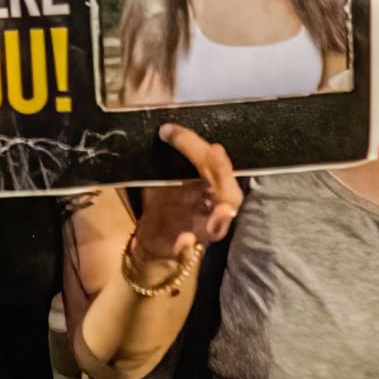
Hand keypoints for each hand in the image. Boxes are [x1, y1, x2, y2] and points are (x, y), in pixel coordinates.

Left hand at [133, 124, 243, 260]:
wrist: (150, 237)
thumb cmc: (165, 201)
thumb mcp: (165, 176)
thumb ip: (170, 157)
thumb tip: (164, 127)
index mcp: (211, 186)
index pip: (213, 164)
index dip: (199, 148)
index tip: (185, 135)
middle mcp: (213, 208)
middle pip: (228, 193)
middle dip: (224, 174)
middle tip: (217, 154)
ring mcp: (202, 231)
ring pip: (219, 226)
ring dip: (221, 217)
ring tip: (225, 208)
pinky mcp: (184, 249)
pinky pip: (189, 251)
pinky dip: (187, 246)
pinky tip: (184, 240)